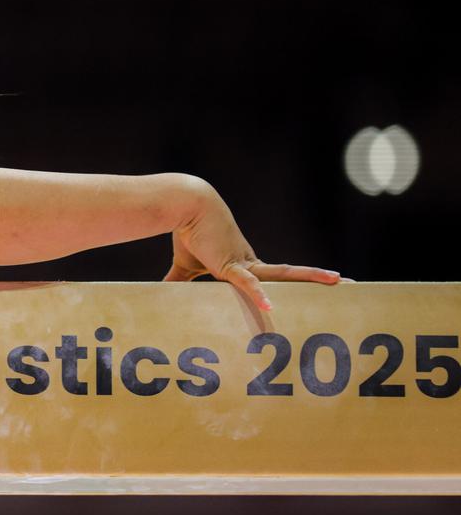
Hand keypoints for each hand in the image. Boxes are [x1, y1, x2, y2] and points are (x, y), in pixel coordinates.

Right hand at [162, 180, 344, 310]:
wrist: (187, 206)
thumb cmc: (188, 232)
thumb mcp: (186, 265)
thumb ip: (179, 282)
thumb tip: (165, 291)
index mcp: (244, 266)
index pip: (276, 278)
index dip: (298, 282)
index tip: (317, 288)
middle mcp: (252, 264)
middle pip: (291, 275)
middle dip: (319, 279)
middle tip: (350, 284)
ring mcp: (244, 264)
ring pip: (284, 274)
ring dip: (312, 277)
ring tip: (341, 281)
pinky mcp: (230, 265)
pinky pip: (247, 283)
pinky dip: (258, 295)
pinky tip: (271, 308)